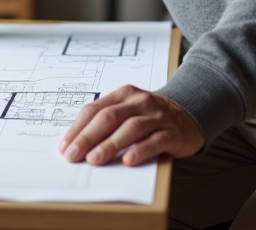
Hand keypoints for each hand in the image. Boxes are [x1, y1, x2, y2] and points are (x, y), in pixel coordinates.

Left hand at [60, 85, 203, 166]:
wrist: (190, 113)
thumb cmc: (150, 117)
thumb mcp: (128, 112)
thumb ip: (107, 124)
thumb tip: (78, 146)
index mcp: (123, 95)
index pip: (95, 109)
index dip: (78, 128)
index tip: (65, 147)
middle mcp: (139, 102)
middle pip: (109, 117)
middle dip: (88, 137)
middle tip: (74, 155)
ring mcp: (157, 116)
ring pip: (131, 128)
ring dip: (111, 144)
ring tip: (95, 159)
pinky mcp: (173, 132)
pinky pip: (155, 140)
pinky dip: (141, 150)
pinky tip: (129, 161)